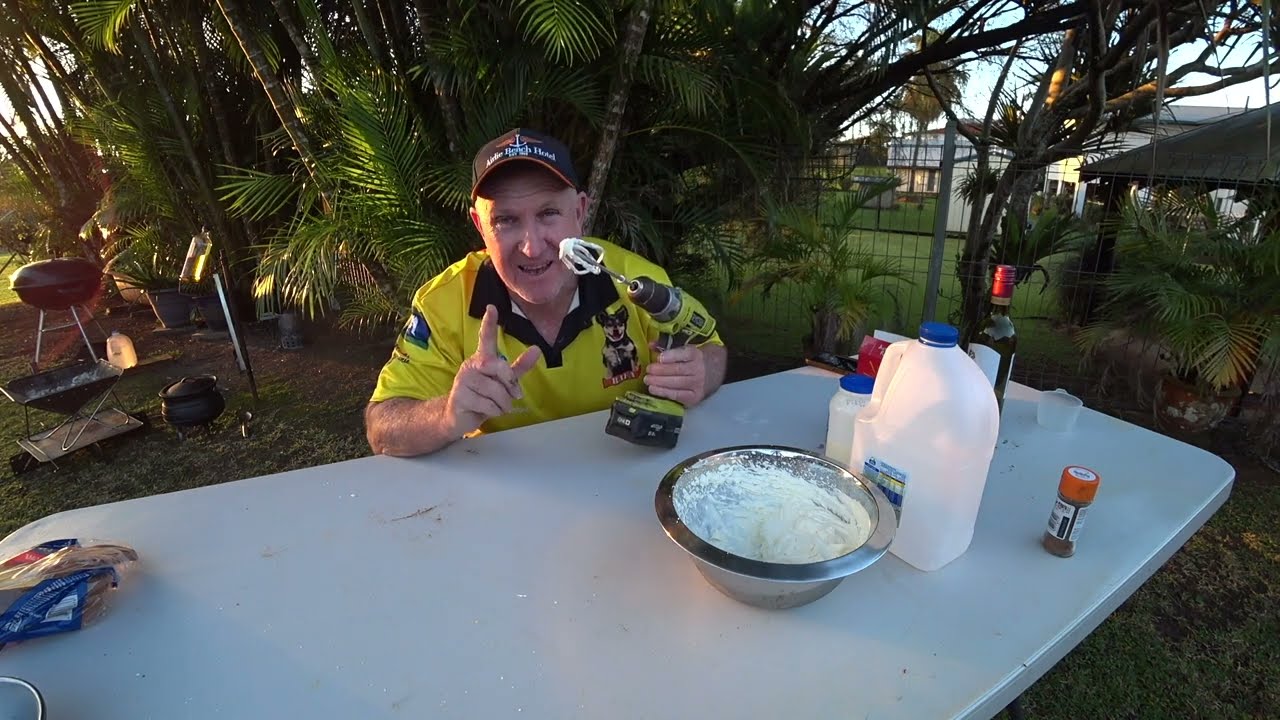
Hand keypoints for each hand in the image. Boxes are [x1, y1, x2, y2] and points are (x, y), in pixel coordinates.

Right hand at [446, 305, 541, 435]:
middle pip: (499, 367)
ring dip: (503, 403)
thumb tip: (537, 349)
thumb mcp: (503, 381)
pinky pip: (489, 405)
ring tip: (496, 405)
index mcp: (482, 358)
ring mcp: (464, 380)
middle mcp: (471, 365)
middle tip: (512, 395)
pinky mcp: (460, 397)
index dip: (489, 323)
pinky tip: (485, 411)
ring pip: (497, 391)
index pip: (486, 338)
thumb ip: (519, 367)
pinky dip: (494, 412)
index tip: (492, 307)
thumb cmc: (483, 395)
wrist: (460, 416)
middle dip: (510, 384)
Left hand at [644, 344, 707, 406]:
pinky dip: (665, 393)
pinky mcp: (695, 397)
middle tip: (648, 370)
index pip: (684, 354)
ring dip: (659, 383)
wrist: (720, 370)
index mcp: (697, 354)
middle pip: (677, 370)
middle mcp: (699, 370)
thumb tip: (651, 345)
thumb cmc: (699, 357)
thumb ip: (670, 346)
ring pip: (676, 384)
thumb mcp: (688, 347)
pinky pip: (678, 395)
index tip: (659, 358)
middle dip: (660, 371)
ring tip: (647, 380)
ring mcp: (698, 385)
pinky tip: (654, 389)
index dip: (670, 356)